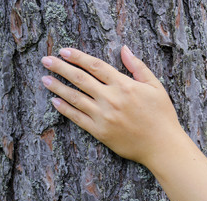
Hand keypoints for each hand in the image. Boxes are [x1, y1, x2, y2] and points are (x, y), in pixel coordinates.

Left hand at [41, 46, 183, 165]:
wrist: (162, 145)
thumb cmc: (161, 115)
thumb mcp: (155, 86)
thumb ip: (138, 66)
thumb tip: (124, 49)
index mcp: (124, 85)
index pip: (95, 66)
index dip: (78, 57)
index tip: (64, 51)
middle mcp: (110, 99)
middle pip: (80, 79)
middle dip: (61, 67)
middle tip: (46, 60)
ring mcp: (103, 116)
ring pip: (75, 98)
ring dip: (57, 87)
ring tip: (44, 79)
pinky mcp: (100, 132)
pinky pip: (78, 118)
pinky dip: (65, 109)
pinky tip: (54, 101)